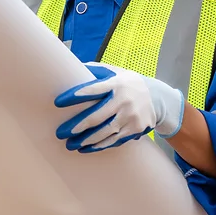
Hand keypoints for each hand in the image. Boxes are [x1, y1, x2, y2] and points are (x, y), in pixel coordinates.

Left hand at [54, 63, 185, 151]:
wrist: (157, 98)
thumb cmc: (128, 84)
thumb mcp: (116, 72)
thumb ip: (96, 71)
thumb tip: (73, 66)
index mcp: (116, 83)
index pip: (93, 89)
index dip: (75, 95)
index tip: (58, 102)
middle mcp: (124, 100)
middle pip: (97, 116)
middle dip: (78, 126)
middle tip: (61, 132)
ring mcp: (131, 116)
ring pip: (106, 131)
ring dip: (87, 140)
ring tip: (71, 144)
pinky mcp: (135, 128)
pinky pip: (115, 139)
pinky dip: (100, 145)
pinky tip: (88, 148)